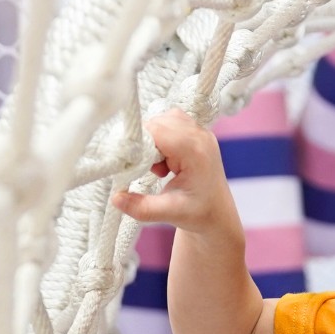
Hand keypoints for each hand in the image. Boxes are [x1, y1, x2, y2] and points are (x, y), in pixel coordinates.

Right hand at [109, 110, 233, 232]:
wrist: (219, 214)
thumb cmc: (199, 214)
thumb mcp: (169, 213)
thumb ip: (141, 207)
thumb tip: (116, 198)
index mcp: (195, 152)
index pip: (157, 129)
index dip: (139, 142)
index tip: (132, 163)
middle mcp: (200, 136)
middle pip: (159, 121)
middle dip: (146, 142)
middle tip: (149, 169)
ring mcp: (202, 132)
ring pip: (164, 119)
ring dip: (154, 139)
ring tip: (160, 166)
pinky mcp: (198, 134)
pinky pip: (172, 123)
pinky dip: (162, 137)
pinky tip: (166, 160)